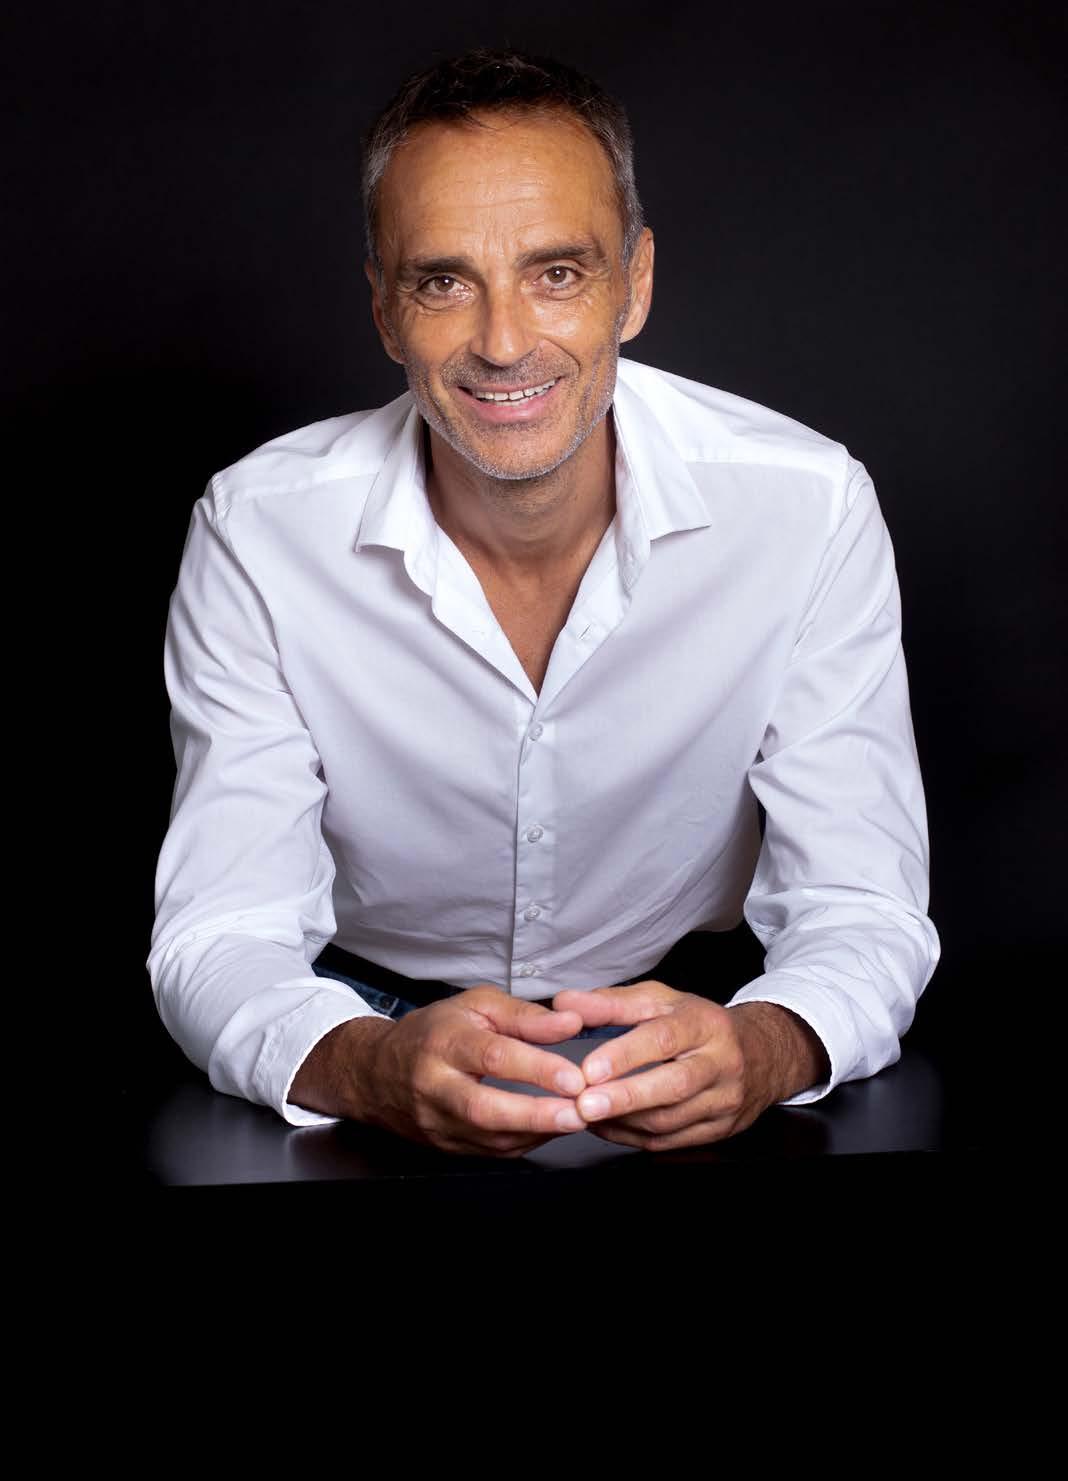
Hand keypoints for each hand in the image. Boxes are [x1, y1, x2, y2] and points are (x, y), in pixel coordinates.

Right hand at [349, 987, 588, 1156]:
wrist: (376, 1072)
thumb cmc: (433, 1032)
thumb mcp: (475, 1006)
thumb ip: (525, 1015)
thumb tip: (571, 1023)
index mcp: (444, 1042)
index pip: (492, 1057)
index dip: (536, 1068)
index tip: (575, 1076)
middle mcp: (435, 1086)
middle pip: (485, 1108)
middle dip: (536, 1115)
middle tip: (579, 1112)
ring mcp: (437, 1122)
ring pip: (489, 1138)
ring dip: (537, 1132)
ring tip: (577, 1120)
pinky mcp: (444, 1146)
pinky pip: (490, 1151)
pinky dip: (525, 1142)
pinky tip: (550, 1129)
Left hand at [551, 982, 824, 1151]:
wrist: (762, 1054)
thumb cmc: (699, 1025)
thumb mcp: (661, 1001)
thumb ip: (612, 1002)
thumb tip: (566, 1002)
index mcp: (704, 1024)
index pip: (664, 1039)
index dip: (625, 1055)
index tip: (589, 1068)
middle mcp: (720, 1063)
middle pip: (672, 1086)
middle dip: (625, 1097)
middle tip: (584, 1105)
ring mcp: (724, 1101)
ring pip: (670, 1120)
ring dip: (623, 1121)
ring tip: (584, 1115)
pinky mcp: (720, 1130)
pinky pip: (671, 1141)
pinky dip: (634, 1137)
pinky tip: (607, 1127)